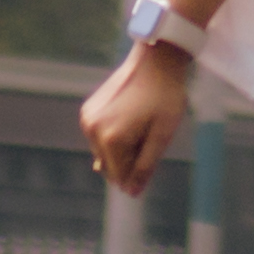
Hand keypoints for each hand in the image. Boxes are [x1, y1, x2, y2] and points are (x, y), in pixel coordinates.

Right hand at [79, 41, 197, 188]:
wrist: (156, 60)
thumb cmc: (165, 97)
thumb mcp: (162, 135)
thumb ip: (145, 165)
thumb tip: (131, 193)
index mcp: (111, 139)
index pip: (120, 177)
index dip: (137, 176)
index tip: (152, 157)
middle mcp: (93, 131)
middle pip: (110, 167)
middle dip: (129, 161)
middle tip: (149, 137)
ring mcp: (88, 120)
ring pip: (104, 153)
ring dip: (121, 150)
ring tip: (141, 125)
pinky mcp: (88, 111)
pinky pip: (99, 137)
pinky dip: (113, 137)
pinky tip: (130, 119)